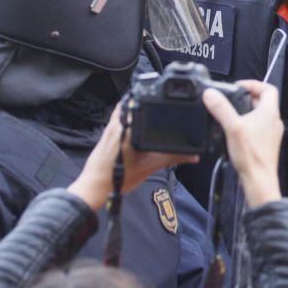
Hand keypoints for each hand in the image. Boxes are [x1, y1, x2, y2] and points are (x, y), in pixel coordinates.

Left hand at [67, 104, 198, 211]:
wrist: (95, 187)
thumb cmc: (119, 177)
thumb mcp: (151, 166)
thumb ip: (173, 158)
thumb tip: (193, 155)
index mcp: (129, 127)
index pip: (143, 102)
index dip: (156, 99)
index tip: (166, 101)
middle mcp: (118, 123)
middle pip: (133, 102)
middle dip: (147, 103)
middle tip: (161, 108)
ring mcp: (110, 127)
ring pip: (125, 109)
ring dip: (137, 109)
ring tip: (151, 116)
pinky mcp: (106, 133)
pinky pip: (119, 118)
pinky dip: (129, 118)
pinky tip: (137, 128)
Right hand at [204, 81, 284, 207]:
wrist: (259, 179)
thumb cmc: (251, 155)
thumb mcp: (232, 127)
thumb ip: (221, 109)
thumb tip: (211, 94)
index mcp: (270, 112)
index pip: (268, 88)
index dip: (253, 84)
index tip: (238, 86)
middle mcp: (274, 121)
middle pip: (263, 101)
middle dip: (247, 98)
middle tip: (232, 99)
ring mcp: (272, 133)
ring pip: (261, 115)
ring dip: (247, 111)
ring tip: (231, 115)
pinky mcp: (267, 144)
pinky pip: (259, 127)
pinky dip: (248, 124)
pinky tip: (236, 132)